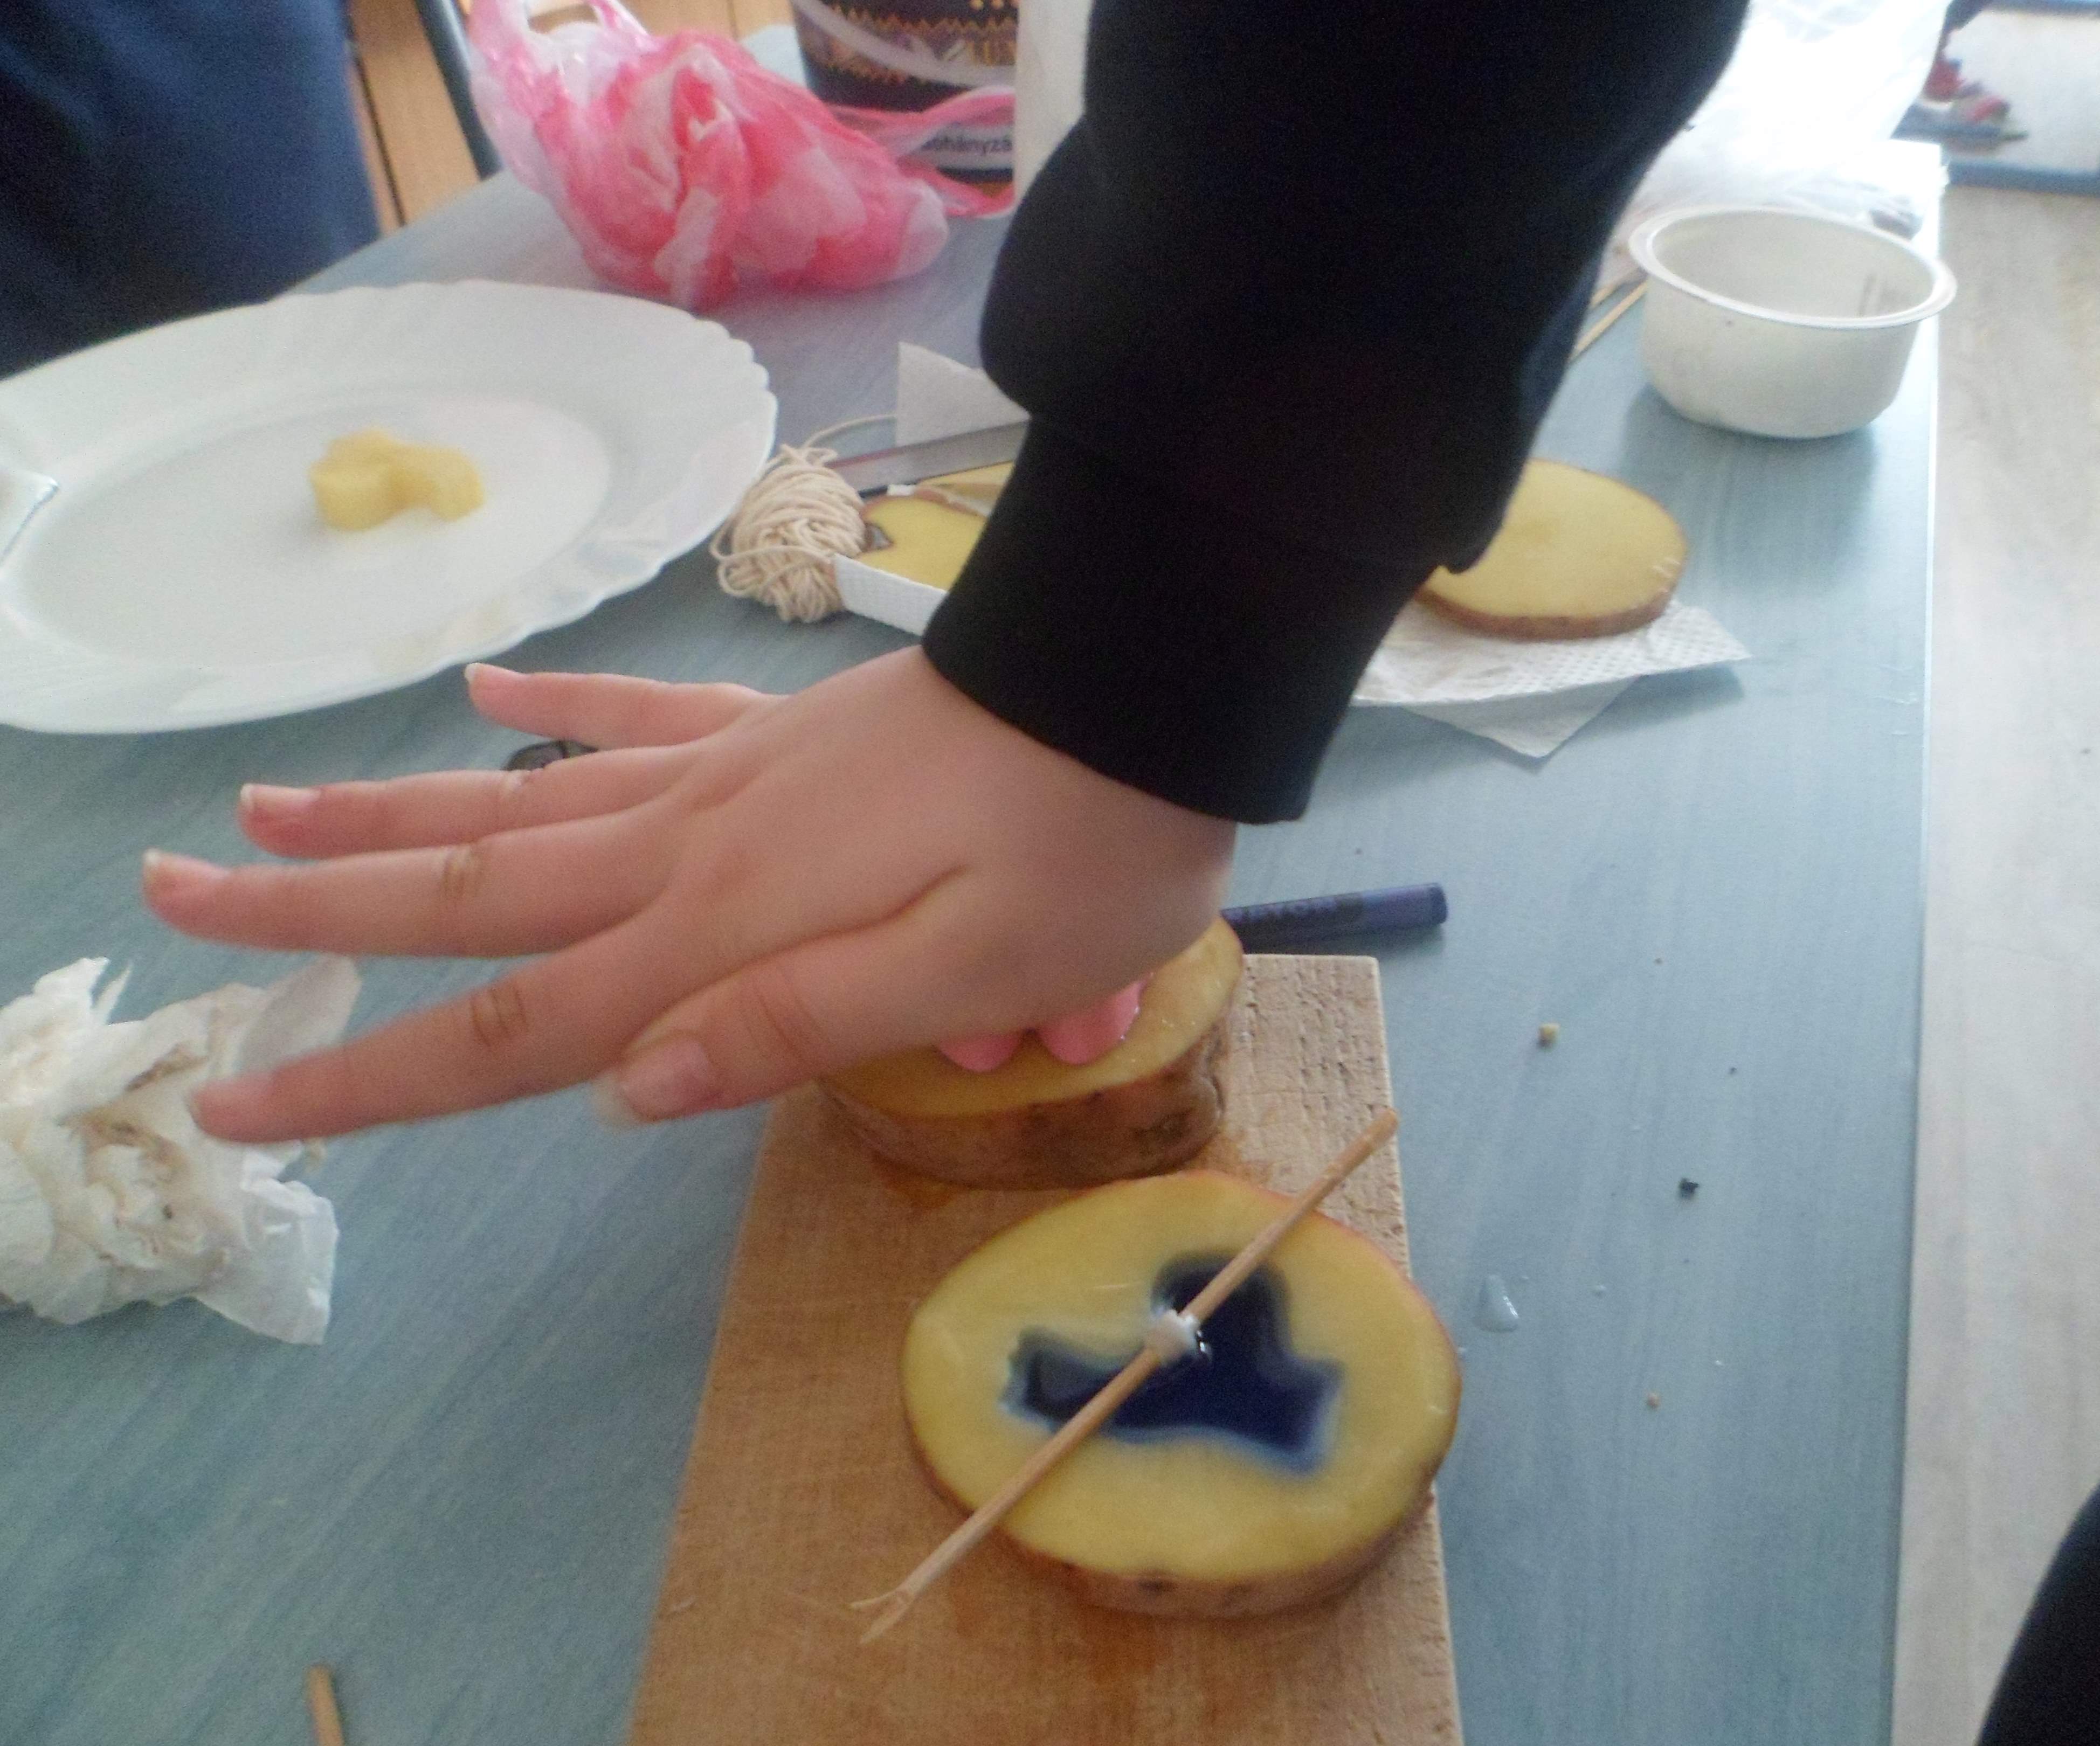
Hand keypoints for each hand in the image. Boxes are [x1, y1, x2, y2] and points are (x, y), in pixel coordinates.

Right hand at [146, 651, 1235, 1140]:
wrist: (1148, 676)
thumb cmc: (1091, 843)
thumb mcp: (974, 970)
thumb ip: (795, 1024)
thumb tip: (624, 1087)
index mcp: (728, 928)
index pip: (517, 1026)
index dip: (372, 1078)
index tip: (236, 1102)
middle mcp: (696, 844)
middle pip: (472, 890)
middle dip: (316, 914)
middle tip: (170, 902)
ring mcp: (731, 773)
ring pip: (523, 794)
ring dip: (389, 811)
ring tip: (264, 812)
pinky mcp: (783, 731)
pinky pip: (641, 710)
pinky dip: (558, 698)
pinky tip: (485, 683)